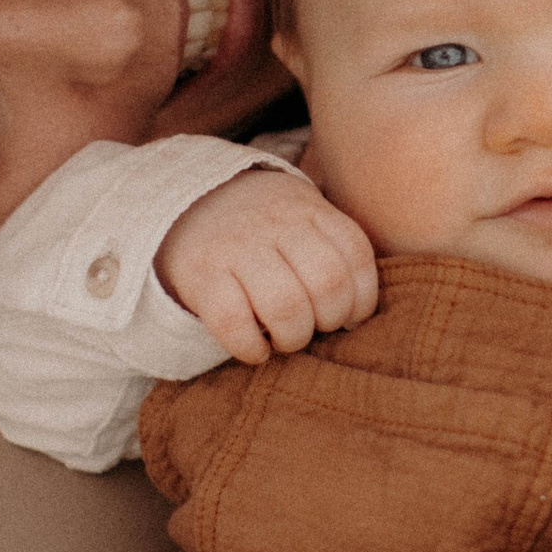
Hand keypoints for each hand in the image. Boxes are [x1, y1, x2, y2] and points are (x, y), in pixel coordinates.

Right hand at [156, 167, 377, 363]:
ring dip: (294, 337)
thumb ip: (333, 247)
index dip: (362, 298)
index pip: (355, 255)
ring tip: (287, 339)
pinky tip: (257, 350)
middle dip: (330, 320)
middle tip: (317, 327)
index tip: (350, 317)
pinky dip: (251, 348)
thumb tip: (359, 314)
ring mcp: (237, 246)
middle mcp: (276, 223)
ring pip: (285, 305)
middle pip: (326, 282)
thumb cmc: (264, 226)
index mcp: (309, 209)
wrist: (189, 202)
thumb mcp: (302, 215)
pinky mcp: (201, 273)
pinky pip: (234, 322)